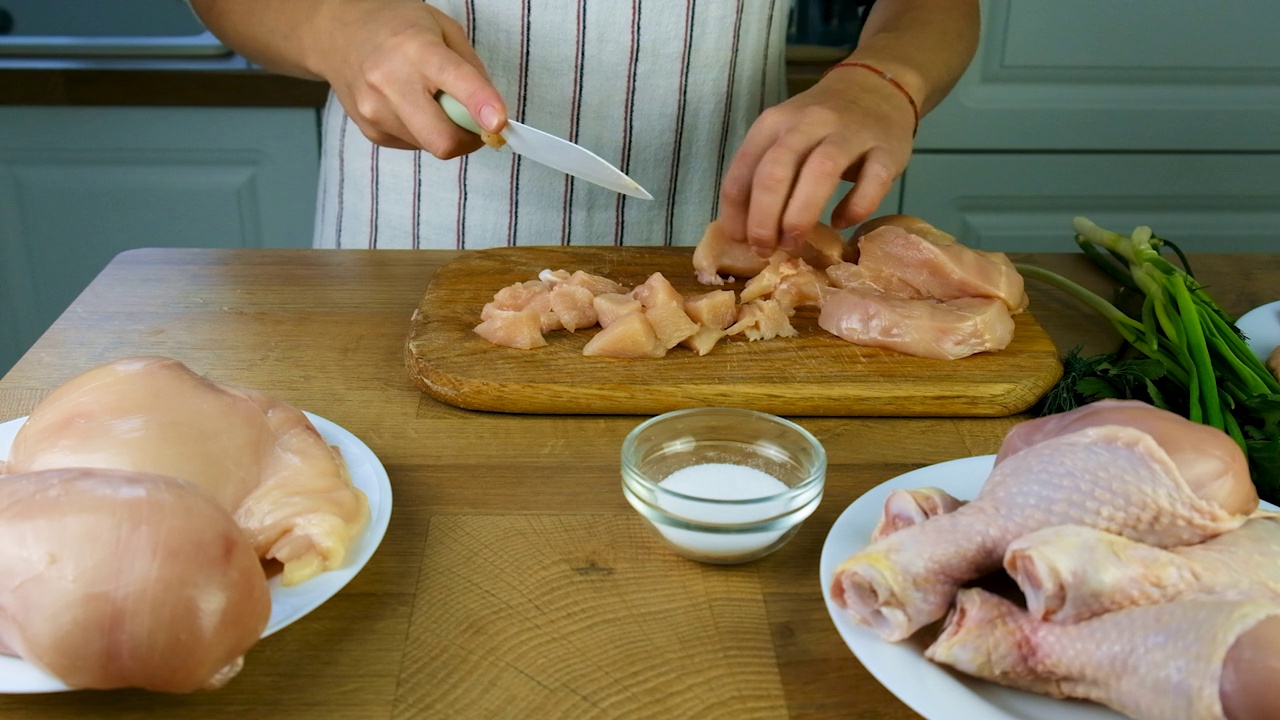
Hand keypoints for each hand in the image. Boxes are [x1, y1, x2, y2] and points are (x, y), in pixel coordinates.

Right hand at [313, 0, 506, 157]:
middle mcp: (391, 83)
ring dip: (445, 132)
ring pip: (431, 147)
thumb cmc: (396, 28)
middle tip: (475, 122)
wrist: (336, 36)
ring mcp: (376, 112)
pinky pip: (415, 145)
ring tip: (431, 100)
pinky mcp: (371, 131)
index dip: (481, 106)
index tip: (498, 124)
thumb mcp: (442, 29)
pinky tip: (411, 106)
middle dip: (470, 140)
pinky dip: (424, 132)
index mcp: (416, 49)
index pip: (455, 82)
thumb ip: (472, 69)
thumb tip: (492, 113)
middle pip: (443, 139)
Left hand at [717, 67, 916, 255]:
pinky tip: (841, 222)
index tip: (740, 242)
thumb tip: (744, 234)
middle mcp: (808, 123)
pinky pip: (872, 182)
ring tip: (794, 243)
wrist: (877, 87)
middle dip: (763, 220)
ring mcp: (850, 134)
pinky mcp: (887, 149)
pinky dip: (855, 208)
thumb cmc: (820, 126)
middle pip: (775, 172)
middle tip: (765, 250)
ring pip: (820, 172)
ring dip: (800, 216)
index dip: (736, 214)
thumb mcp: (782, 138)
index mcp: (774, 123)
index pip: (743, 171)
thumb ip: (763, 175)